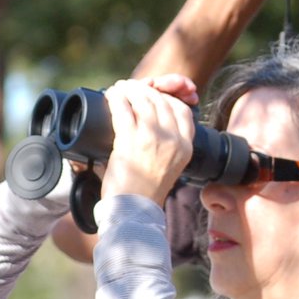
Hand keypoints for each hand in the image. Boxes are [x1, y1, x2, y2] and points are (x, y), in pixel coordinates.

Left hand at [98, 76, 198, 206]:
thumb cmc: (146, 190)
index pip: (183, 110)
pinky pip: (123, 109)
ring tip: (120, 89)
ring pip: (143, 101)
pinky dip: (116, 98)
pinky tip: (111, 95)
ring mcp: (152, 139)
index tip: (154, 96)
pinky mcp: (130, 141)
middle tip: (130, 88)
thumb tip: (153, 120)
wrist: (135, 210)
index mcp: (186, 147)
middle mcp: (173, 140)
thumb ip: (168, 144)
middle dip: (145, 90)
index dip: (168, 98)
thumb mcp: (170, 166)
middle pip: (162, 101)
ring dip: (129, 89)